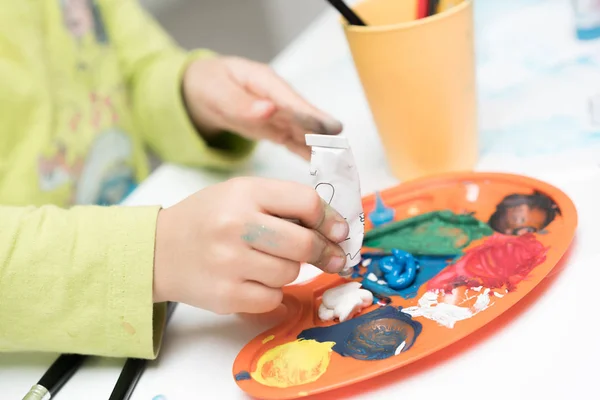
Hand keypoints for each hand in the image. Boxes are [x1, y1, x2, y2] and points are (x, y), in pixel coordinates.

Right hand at [153, 177, 349, 313]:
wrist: (158, 250)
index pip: (306, 202)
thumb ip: (282, 203)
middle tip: (330, 256)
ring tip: (271, 261)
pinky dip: (272, 292)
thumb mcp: (240, 194)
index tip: (340, 231)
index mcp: (244, 193)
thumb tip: (332, 227)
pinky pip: (272, 298)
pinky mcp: (226, 296)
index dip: (331, 219)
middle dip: (324, 251)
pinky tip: (256, 280)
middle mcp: (236, 226)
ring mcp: (230, 263)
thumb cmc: (206, 219)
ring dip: (291, 270)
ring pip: (290, 273)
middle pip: (304, 243)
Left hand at [182, 55, 342, 158]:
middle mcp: (279, 99)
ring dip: (322, 147)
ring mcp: (280, 114)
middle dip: (325, 136)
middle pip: (305, 118)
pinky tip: (323, 166)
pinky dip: (308, 153)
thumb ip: (241, 103)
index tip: (332, 130)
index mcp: (266, 82)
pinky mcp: (277, 129)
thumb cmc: (210, 84)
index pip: (293, 102)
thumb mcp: (218, 91)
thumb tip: (269, 110)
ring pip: (305, 132)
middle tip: (345, 153)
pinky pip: (295, 142)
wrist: (201, 88)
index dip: (312, 116)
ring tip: (342, 165)